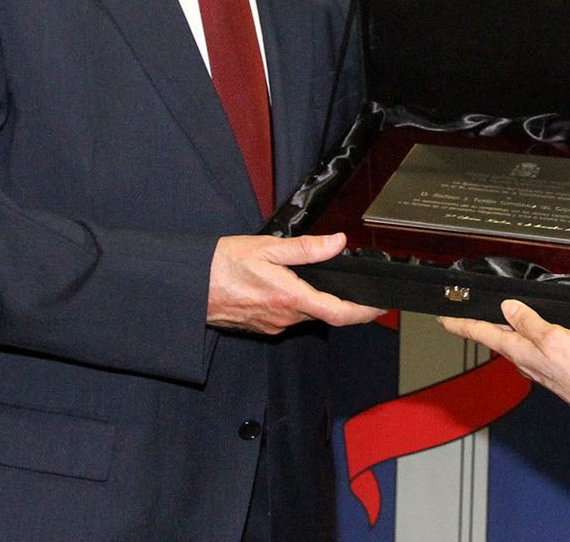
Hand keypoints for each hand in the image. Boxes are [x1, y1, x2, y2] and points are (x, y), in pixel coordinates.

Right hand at [207, 233, 384, 334]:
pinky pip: (288, 316)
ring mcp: (273, 325)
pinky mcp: (262, 326)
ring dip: (313, 299)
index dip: (365, 311)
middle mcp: (283, 317)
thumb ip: (306, 248)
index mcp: (289, 297)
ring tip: (308, 277)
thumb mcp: (267, 247)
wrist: (188, 287)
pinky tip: (284, 286)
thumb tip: (337, 243)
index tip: (381, 306)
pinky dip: (295, 303)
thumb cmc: (221, 265)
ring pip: (306, 314)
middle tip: (349, 283)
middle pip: (325, 313)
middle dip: (339, 299)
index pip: (339, 312)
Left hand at [440, 300, 569, 414]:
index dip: (459, 323)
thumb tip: (507, 307)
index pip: (479, 333)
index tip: (443, 318)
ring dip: (498, 330)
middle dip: (476, 325)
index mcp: (517, 350)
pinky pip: (526, 348)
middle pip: (492, 338)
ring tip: (492, 318)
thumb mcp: (551, 336)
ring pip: (509, 343)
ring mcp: (533, 365)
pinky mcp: (546, 368)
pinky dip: (521, 336)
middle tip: (463, 314)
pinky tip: (529, 333)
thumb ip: (528, 321)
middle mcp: (520, 360)